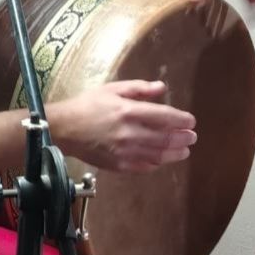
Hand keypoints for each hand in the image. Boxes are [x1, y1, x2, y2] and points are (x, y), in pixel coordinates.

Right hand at [50, 80, 196, 172]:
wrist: (63, 129)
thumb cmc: (86, 106)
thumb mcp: (110, 89)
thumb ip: (137, 88)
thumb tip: (161, 87)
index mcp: (128, 111)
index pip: (165, 117)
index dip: (182, 119)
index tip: (190, 121)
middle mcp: (130, 133)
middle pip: (166, 138)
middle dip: (183, 137)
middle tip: (192, 137)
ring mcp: (125, 151)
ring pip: (159, 155)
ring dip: (176, 153)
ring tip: (184, 151)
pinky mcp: (118, 165)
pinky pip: (144, 166)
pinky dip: (157, 163)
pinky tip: (162, 159)